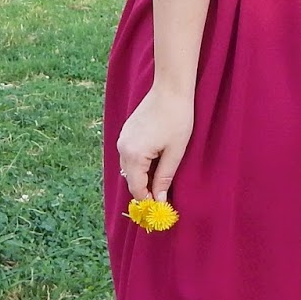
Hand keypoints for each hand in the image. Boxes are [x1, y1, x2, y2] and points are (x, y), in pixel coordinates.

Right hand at [117, 86, 193, 201]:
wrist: (170, 89)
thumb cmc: (177, 119)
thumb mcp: (175, 152)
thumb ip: (164, 177)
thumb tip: (158, 199)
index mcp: (134, 154)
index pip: (136, 187)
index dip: (146, 201)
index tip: (158, 210)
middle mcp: (122, 147)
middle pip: (130, 178)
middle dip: (143, 190)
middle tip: (160, 200)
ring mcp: (122, 138)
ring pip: (128, 167)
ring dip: (141, 177)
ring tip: (158, 184)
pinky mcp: (126, 131)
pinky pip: (129, 154)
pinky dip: (138, 164)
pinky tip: (154, 164)